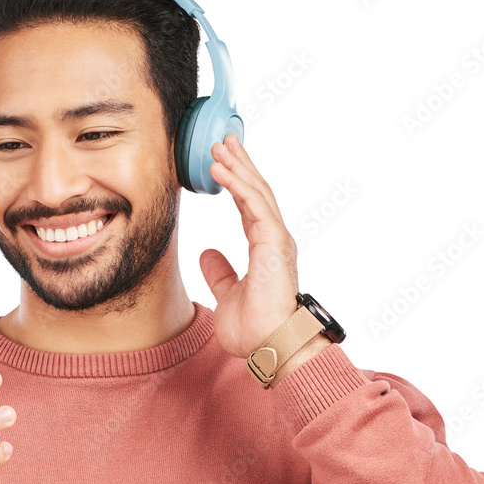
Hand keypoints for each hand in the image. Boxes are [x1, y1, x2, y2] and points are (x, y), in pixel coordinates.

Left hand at [200, 133, 326, 373]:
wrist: (271, 344)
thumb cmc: (256, 328)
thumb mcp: (228, 295)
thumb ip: (220, 273)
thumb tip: (207, 253)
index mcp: (265, 249)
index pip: (249, 207)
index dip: (236, 183)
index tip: (223, 163)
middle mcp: (274, 239)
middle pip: (255, 191)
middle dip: (239, 164)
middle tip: (223, 139)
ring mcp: (276, 239)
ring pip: (256, 191)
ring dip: (237, 166)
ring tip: (219, 144)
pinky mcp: (274, 242)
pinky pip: (254, 204)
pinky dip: (237, 183)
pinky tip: (221, 168)